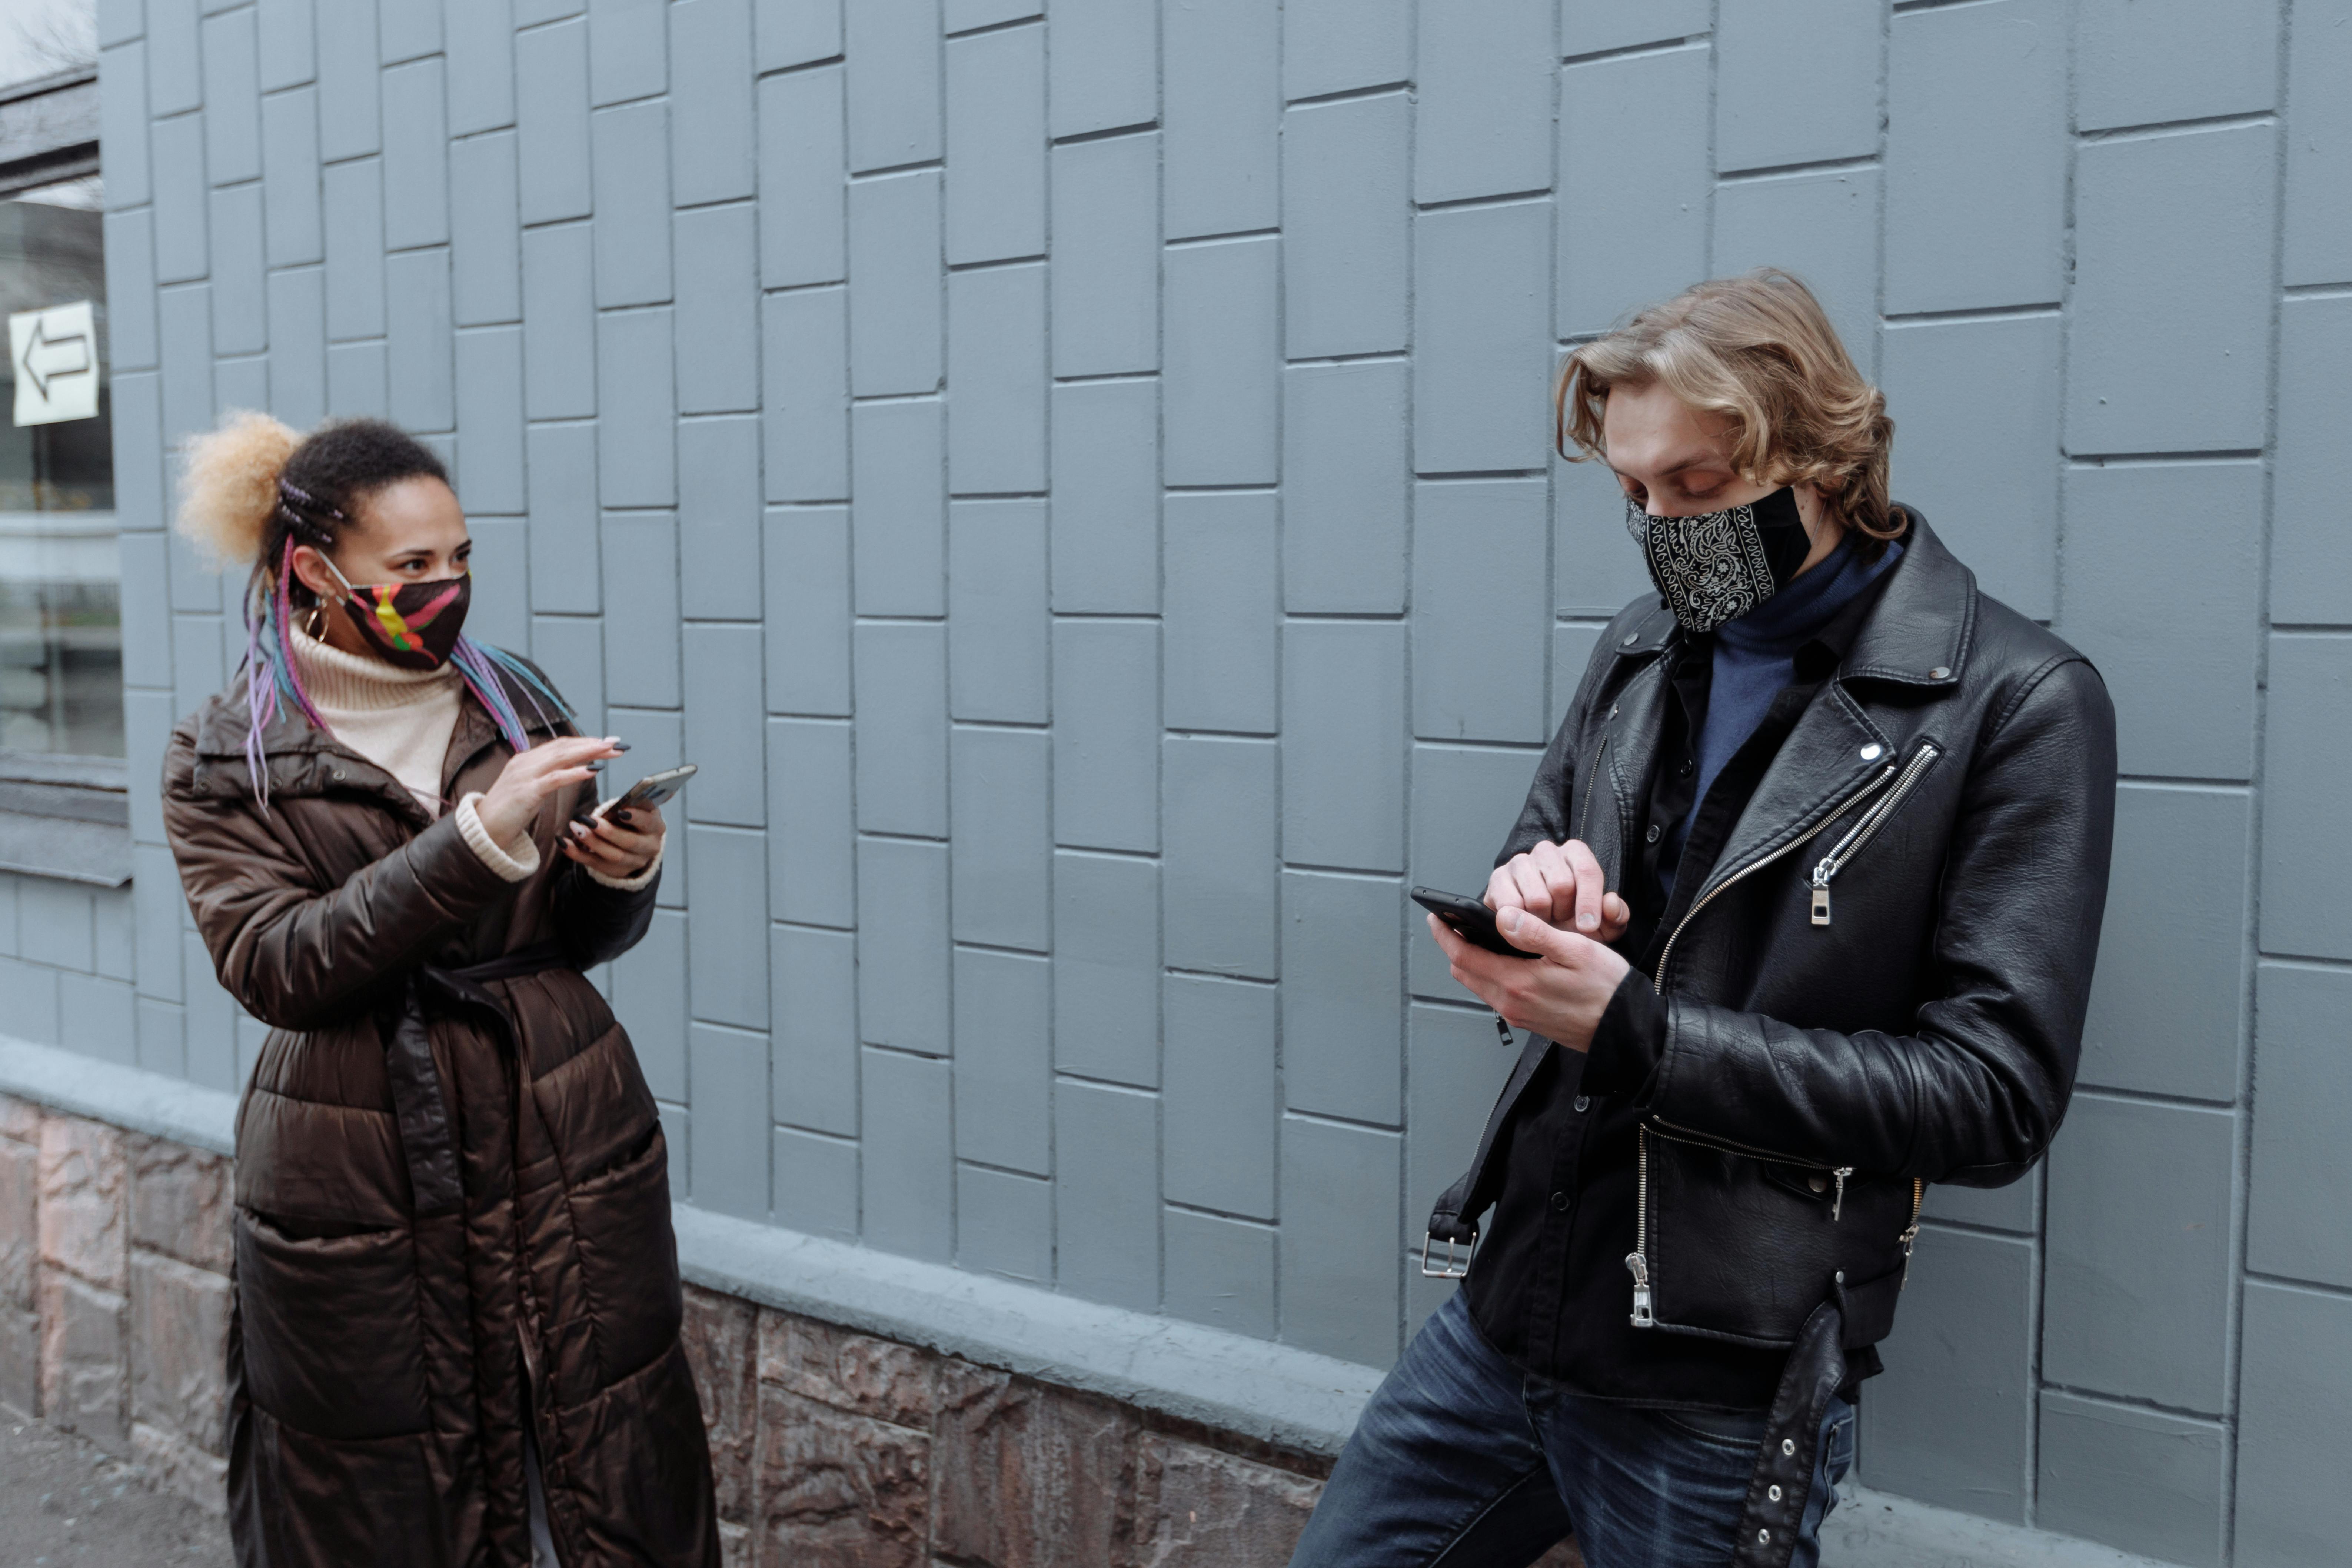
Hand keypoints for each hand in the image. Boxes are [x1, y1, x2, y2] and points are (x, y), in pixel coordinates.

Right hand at [476, 736, 624, 850]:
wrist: (483, 830)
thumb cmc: (508, 812)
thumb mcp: (529, 789)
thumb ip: (546, 777)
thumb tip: (571, 770)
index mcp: (525, 759)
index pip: (560, 745)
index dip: (584, 742)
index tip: (607, 742)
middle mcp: (525, 762)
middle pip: (564, 747)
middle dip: (592, 744)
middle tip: (617, 742)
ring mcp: (524, 775)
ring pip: (562, 757)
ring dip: (589, 753)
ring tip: (610, 751)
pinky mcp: (526, 792)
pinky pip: (555, 778)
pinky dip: (575, 772)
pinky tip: (593, 770)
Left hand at [563, 801, 664, 880]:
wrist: (635, 843)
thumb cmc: (633, 818)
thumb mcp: (639, 809)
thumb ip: (636, 802)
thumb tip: (637, 793)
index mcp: (656, 827)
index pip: (648, 823)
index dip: (636, 817)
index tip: (620, 811)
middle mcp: (649, 847)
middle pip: (629, 842)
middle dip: (608, 832)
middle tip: (589, 820)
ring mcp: (632, 862)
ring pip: (613, 856)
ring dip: (592, 842)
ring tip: (576, 828)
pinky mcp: (614, 870)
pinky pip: (594, 864)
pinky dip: (576, 853)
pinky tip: (564, 843)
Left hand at [1428, 907, 1630, 1052]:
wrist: (1625, 1030)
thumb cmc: (1606, 989)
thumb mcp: (1575, 950)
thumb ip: (1535, 934)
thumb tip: (1502, 917)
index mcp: (1517, 983)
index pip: (1464, 957)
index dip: (1445, 935)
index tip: (1436, 917)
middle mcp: (1511, 1003)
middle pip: (1464, 972)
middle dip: (1454, 947)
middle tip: (1451, 924)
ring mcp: (1518, 1014)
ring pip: (1478, 984)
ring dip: (1470, 962)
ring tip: (1474, 938)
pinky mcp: (1528, 1020)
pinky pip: (1495, 994)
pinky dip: (1488, 974)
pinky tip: (1501, 960)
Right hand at [1486, 839, 1629, 940]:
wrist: (1536, 930)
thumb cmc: (1572, 922)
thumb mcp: (1602, 925)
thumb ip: (1615, 916)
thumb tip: (1610, 902)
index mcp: (1575, 853)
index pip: (1586, 871)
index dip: (1589, 902)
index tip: (1588, 927)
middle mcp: (1546, 851)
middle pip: (1561, 884)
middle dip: (1564, 912)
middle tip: (1562, 921)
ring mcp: (1519, 863)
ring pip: (1536, 897)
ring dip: (1542, 920)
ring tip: (1544, 922)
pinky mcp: (1497, 879)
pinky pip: (1511, 905)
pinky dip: (1521, 921)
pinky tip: (1525, 922)